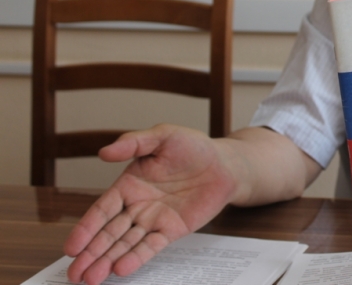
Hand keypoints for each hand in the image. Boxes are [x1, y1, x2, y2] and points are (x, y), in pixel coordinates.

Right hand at [63, 124, 238, 284]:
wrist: (225, 164)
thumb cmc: (193, 147)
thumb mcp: (163, 136)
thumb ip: (134, 142)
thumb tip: (103, 152)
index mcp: (128, 185)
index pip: (101, 210)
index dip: (85, 229)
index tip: (71, 247)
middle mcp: (136, 205)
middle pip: (108, 233)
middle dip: (90, 254)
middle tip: (73, 275)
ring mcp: (153, 219)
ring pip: (125, 244)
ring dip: (108, 261)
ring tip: (91, 279)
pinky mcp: (172, 230)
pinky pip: (151, 246)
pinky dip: (136, 257)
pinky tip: (121, 269)